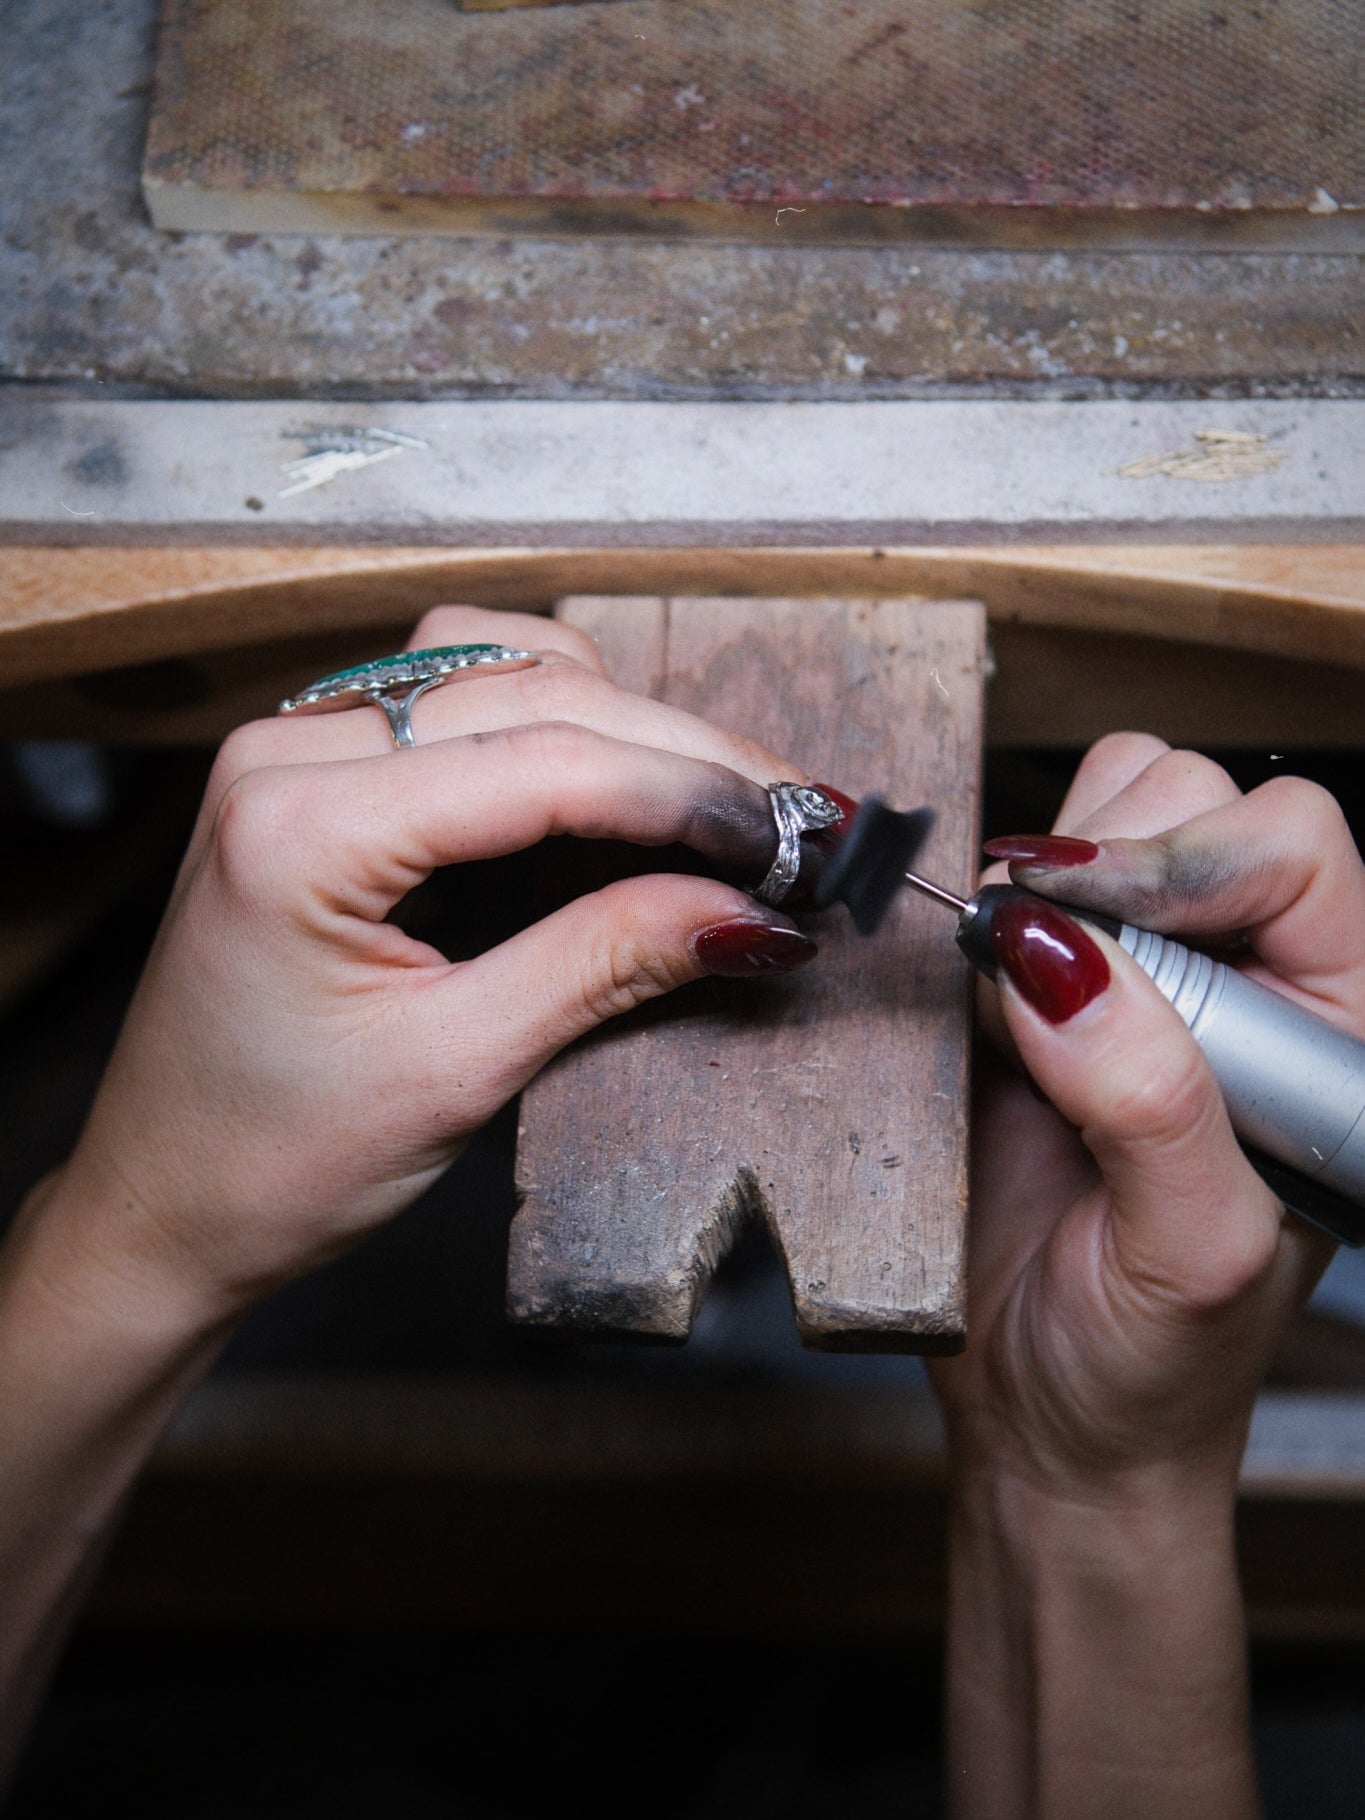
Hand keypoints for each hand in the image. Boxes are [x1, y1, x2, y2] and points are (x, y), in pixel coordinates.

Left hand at [45, 607, 813, 1325]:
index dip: (688, 790)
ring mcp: (296, 750)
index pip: (543, 759)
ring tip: (715, 800)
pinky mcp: (319, 773)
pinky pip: (455, 699)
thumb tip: (748, 911)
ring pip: (495, 667)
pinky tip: (616, 782)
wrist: (164, 1207)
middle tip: (787, 822)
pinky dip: (553, 725)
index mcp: (301, 823)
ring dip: (618, 719)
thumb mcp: (457, 1069)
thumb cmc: (272, 1160)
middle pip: (529, 692)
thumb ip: (605, 964)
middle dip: (674, 752)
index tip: (792, 835)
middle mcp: (288, 752)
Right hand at [935, 734, 1364, 1493]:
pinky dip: (973, 914)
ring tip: (1009, 1005)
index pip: (1290, 848)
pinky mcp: (1036, 996)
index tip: (1083, 936)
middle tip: (1037, 981)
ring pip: (1094, 816)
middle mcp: (1245, 984)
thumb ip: (1150, 1100)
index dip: (1185, 863)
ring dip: (1036, 890)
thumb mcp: (1188, 1252)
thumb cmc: (1152, 1367)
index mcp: (1330, 1029)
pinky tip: (973, 1001)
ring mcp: (1136, 980)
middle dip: (1101, 870)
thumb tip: (1054, 957)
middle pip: (1188, 801)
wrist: (1046, 1428)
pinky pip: (1002, 888)